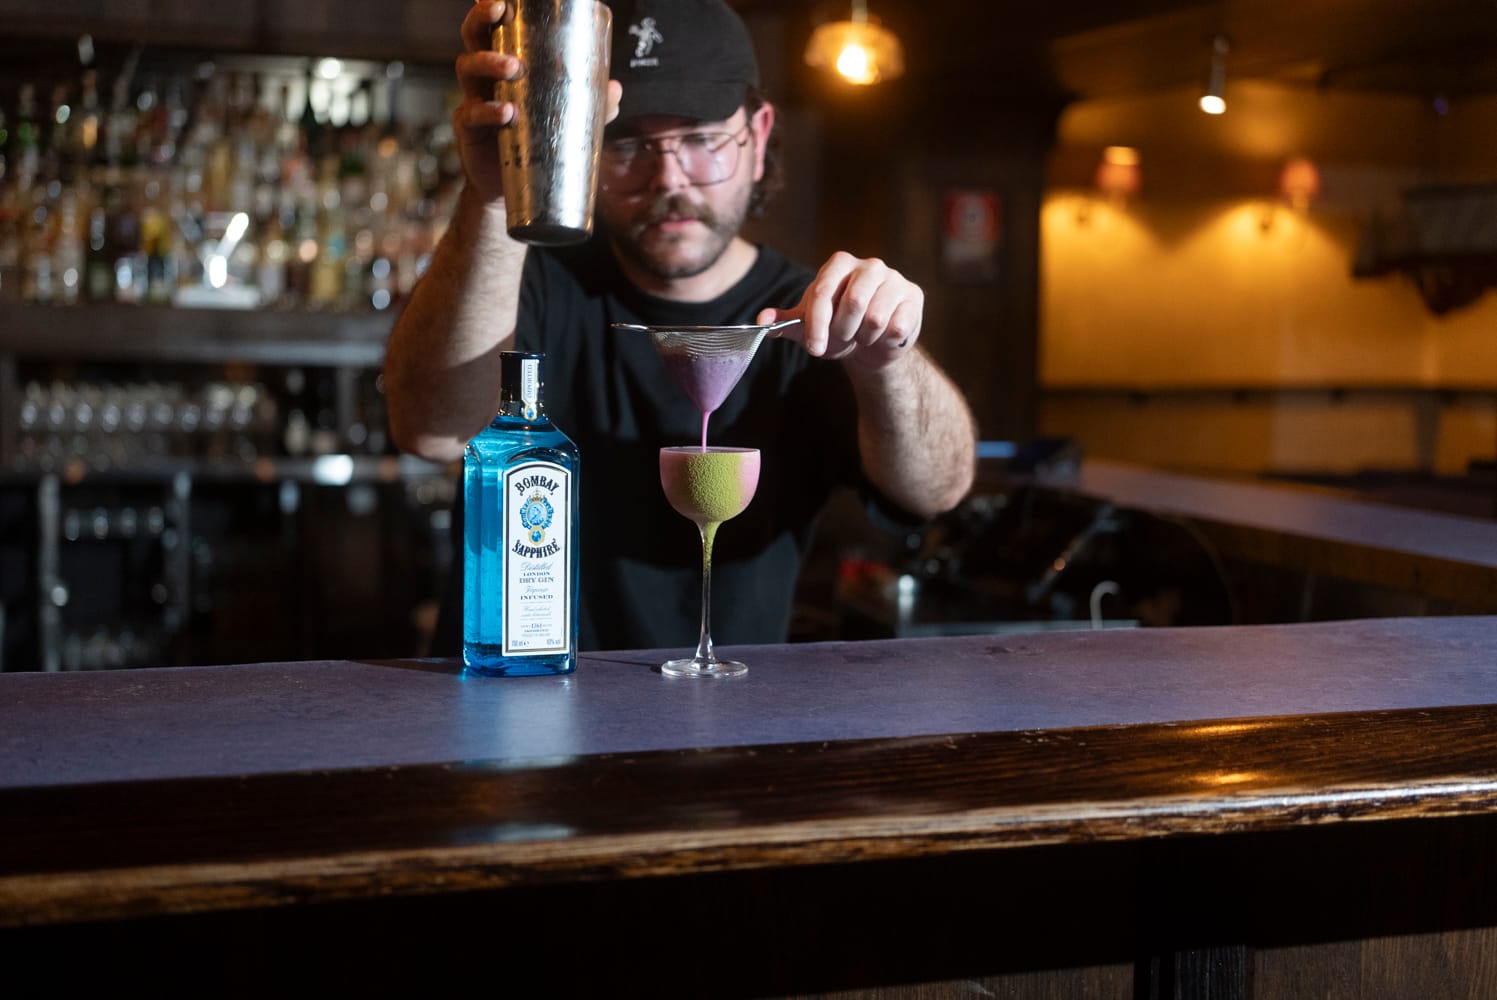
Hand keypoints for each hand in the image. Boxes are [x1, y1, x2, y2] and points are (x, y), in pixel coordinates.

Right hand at [454, 1, 622, 202]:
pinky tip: (505, 113)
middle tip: (499, 13)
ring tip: (512, 69)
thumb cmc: (536, 144)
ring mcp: (473, 102)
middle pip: (473, 38)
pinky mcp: (468, 131)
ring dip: (488, 63)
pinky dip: (487, 111)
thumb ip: (591, 105)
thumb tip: (616, 88)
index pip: (494, 30)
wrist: (513, 189)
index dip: (492, 10)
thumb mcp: (566, 121)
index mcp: (504, 66)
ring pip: (467, 69)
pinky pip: (470, 114)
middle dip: (481, 20)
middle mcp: (484, 79)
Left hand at [757, 252, 922, 368]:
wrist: (871, 345)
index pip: (824, 292)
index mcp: (839, 264)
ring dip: (864, 338)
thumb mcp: (809, 327)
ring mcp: (895, 279)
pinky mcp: (914, 296)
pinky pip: (897, 327)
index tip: (813, 350)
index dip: (817, 324)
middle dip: (843, 332)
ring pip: (876, 317)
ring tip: (862, 336)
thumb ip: (786, 322)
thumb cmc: (836, 330)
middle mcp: (869, 265)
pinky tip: (882, 337)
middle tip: (842, 339)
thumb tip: (762, 319)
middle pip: (854, 302)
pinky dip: (884, 341)